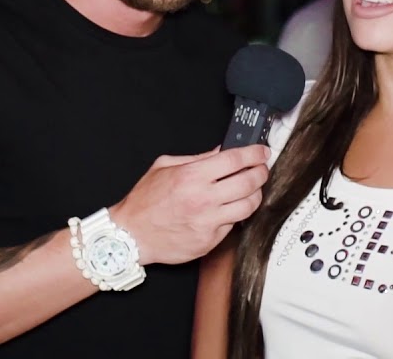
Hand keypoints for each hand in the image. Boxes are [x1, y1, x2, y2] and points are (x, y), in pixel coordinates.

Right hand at [109, 144, 269, 265]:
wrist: (131, 236)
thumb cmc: (144, 202)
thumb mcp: (164, 166)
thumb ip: (196, 158)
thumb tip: (220, 152)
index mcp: (192, 176)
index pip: (235, 160)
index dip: (254, 153)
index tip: (262, 152)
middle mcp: (203, 199)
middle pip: (249, 182)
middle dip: (262, 173)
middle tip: (262, 169)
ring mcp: (208, 222)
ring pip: (248, 206)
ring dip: (255, 195)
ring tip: (252, 190)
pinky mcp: (209, 241)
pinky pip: (233, 225)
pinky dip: (236, 215)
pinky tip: (231, 208)